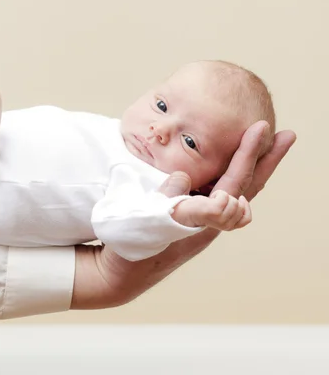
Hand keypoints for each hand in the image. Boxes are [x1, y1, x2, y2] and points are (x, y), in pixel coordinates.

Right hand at [71, 121, 295, 308]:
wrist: (121, 275)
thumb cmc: (132, 251)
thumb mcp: (150, 223)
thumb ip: (173, 200)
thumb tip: (183, 177)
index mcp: (200, 222)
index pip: (233, 184)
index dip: (246, 156)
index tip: (259, 132)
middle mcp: (208, 223)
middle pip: (245, 188)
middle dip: (264, 159)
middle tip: (286, 135)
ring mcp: (202, 222)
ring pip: (237, 192)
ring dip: (253, 168)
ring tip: (264, 146)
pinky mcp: (192, 220)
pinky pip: (220, 196)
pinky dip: (232, 179)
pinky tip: (228, 167)